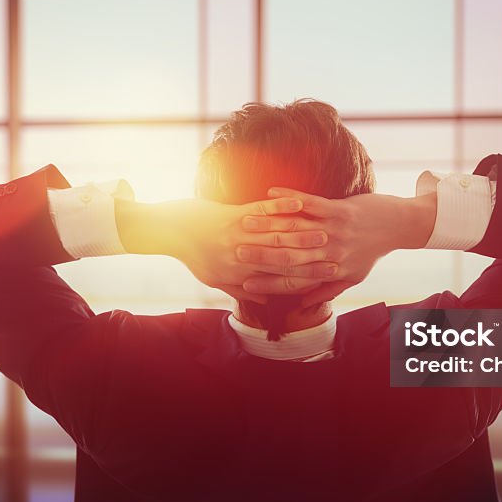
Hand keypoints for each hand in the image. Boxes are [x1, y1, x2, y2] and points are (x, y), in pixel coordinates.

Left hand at [116, 196, 337, 302]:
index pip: (280, 281)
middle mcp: (241, 260)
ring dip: (304, 232)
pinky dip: (281, 206)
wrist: (165, 231)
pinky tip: (299, 203)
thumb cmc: (191, 254)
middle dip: (313, 256)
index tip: (327, 274)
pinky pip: (262, 211)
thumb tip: (260, 298)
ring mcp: (238, 237)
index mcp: (239, 277)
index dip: (306, 278)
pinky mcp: (232, 216)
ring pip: (277, 236)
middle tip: (336, 253)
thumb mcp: (213, 278)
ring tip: (327, 229)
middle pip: (284, 259)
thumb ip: (237, 289)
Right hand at [236, 188, 435, 306]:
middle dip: (261, 256)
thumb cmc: (372, 252)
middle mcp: (331, 254)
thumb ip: (326, 290)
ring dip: (268, 225)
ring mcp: (335, 230)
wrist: (398, 226)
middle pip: (290, 258)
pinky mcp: (340, 209)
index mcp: (331, 272)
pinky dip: (288, 198)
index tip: (246, 284)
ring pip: (295, 231)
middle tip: (236, 253)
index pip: (294, 282)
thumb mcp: (352, 277)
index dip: (269, 284)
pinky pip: (310, 203)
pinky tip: (269, 192)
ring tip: (244, 222)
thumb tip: (301, 306)